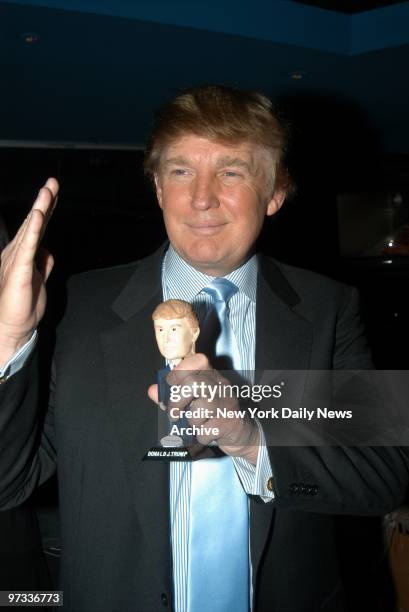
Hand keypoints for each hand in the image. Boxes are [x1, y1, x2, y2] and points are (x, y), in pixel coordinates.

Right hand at [0, 178, 58, 365]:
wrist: (13, 328)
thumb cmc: (23, 307)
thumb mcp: (39, 280)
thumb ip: (43, 264)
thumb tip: (48, 251)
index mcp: (24, 255)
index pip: (37, 228)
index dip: (46, 209)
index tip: (54, 192)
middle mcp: (18, 253)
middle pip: (34, 223)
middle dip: (44, 202)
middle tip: (53, 182)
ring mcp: (17, 260)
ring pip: (30, 230)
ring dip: (39, 209)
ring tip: (47, 191)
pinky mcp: (20, 271)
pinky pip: (28, 247)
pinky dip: (34, 230)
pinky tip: (38, 216)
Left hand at [148, 353, 259, 463]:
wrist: (242, 434)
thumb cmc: (214, 415)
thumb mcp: (193, 402)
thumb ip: (172, 396)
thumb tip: (152, 390)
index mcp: (211, 377)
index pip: (198, 360)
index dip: (180, 371)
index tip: (171, 385)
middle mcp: (220, 387)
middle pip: (194, 383)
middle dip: (177, 401)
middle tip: (174, 414)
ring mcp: (227, 404)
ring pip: (199, 409)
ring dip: (191, 422)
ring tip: (196, 425)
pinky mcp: (229, 423)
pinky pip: (205, 430)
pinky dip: (201, 436)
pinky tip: (207, 434)